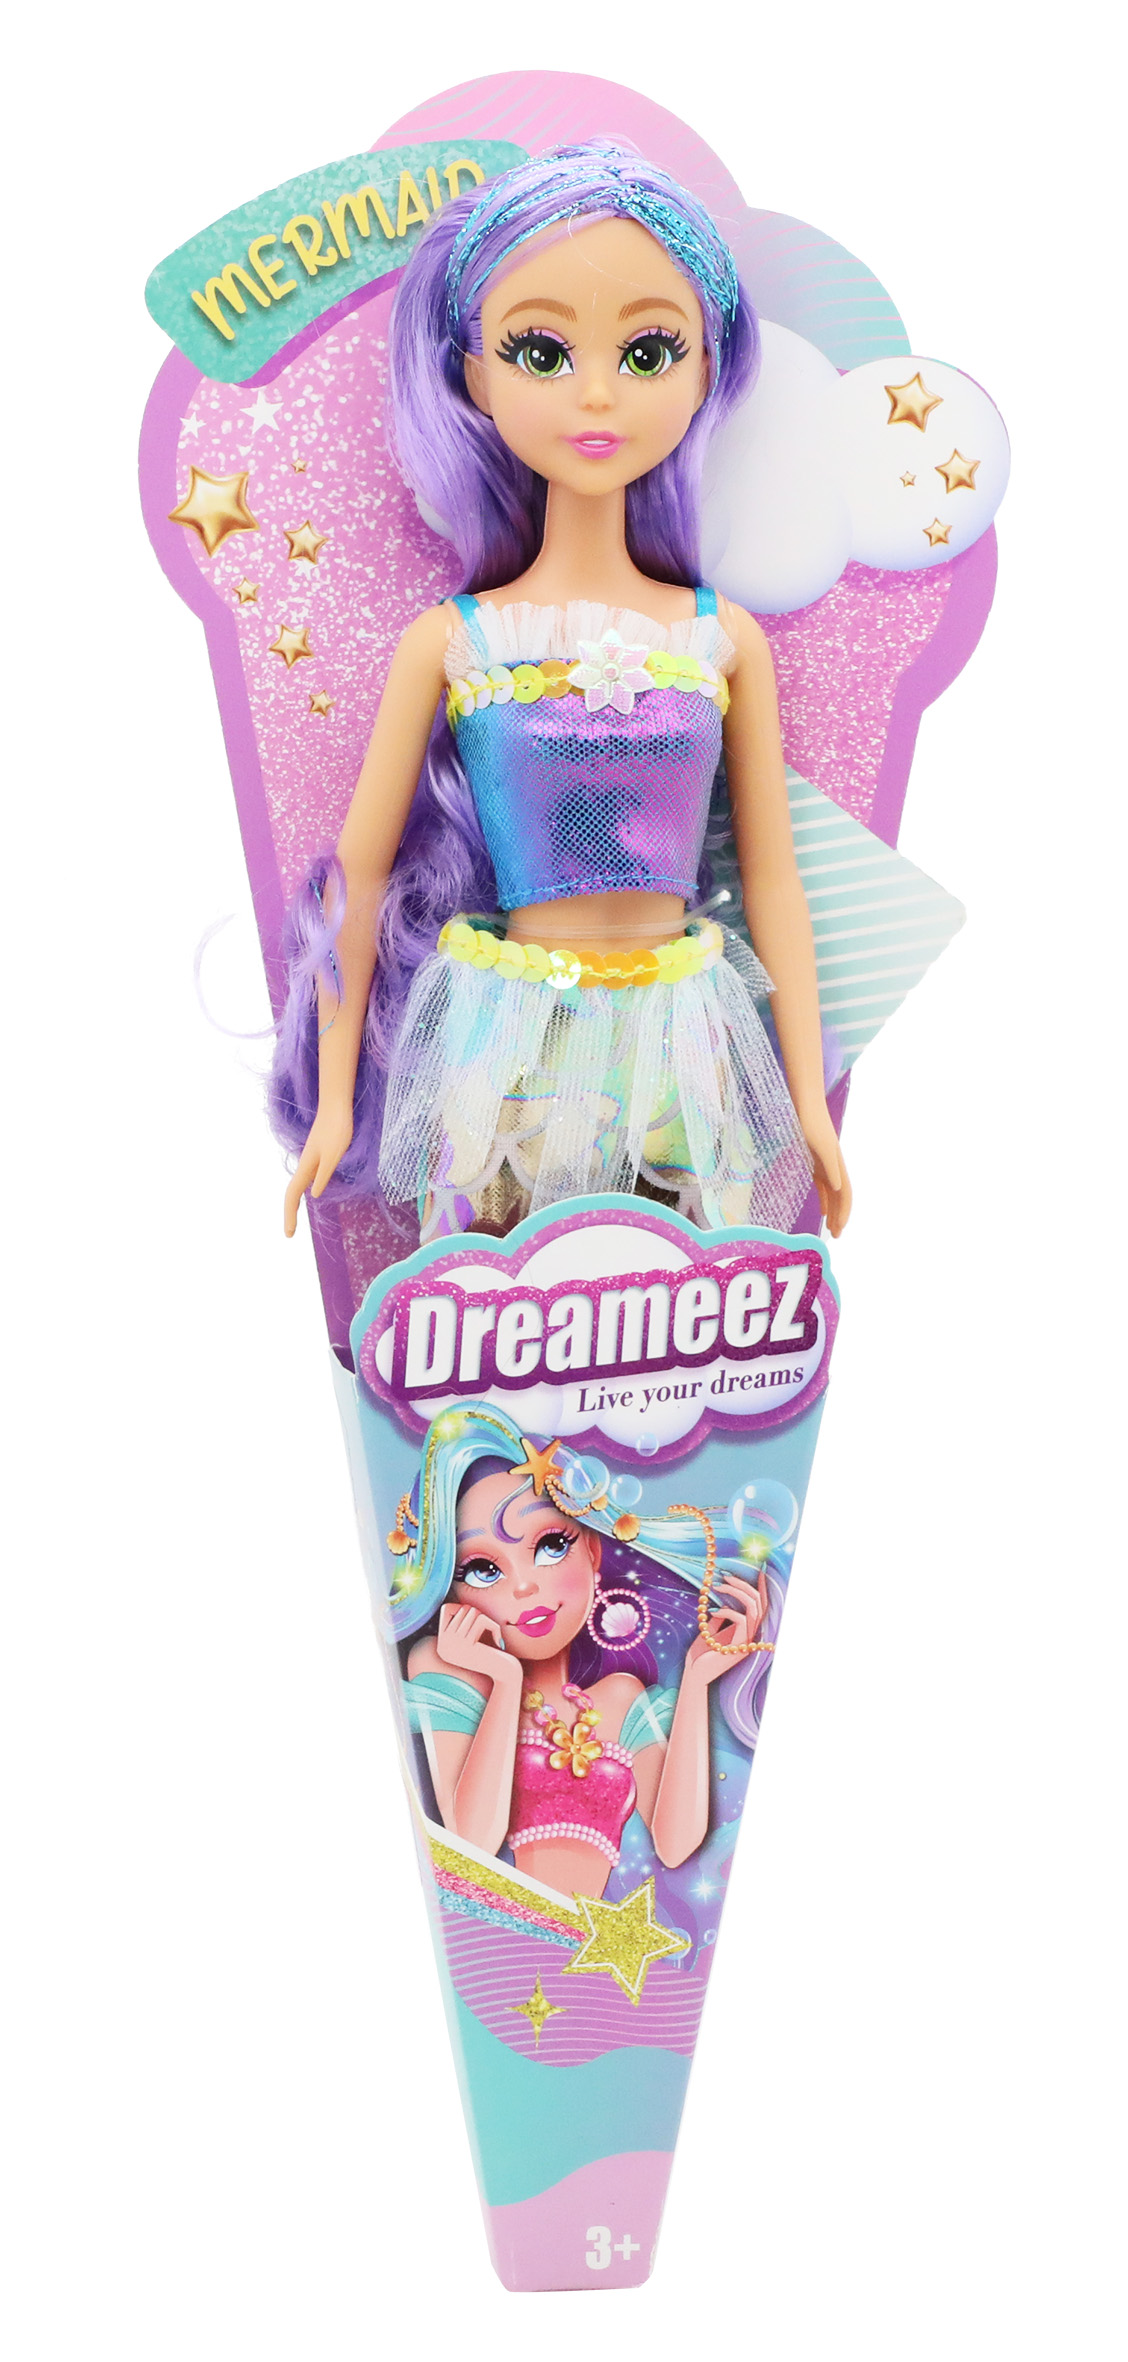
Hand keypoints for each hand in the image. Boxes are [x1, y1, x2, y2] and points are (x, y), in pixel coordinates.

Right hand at [283, 1102, 353, 1235]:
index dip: (290, 1215)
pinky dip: (304, 1189)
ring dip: (295, 1202)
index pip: (293, 1195)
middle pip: (292, 1192)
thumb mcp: (334, 1155)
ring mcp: (310, 1158)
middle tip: (290, 1233)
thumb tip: (315, 1194)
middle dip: (290, 1213)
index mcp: (307, 1166)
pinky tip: (312, 1191)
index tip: (289, 1234)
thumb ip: (324, 1175)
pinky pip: (306, 1177)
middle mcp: (305, 1164)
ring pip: (298, 1184)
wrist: (336, 1105)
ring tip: (295, 1217)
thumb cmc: (337, 1129)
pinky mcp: (317, 1152)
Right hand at [434, 1604, 517, 1684]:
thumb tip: (461, 1607)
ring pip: (472, 1611)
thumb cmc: (490, 1655)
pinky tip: (498, 1641)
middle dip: (478, 1614)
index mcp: (442, 1645)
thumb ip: (461, 1625)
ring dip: (486, 1619)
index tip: (475, 1624)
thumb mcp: (470, 1642)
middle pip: (462, 1609)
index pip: (446, 1609)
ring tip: (492, 1634)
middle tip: (487, 1630)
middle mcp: (443, 1645)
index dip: (462, 1609)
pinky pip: (481, 1620)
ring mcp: (453, 1644)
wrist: (502, 1675)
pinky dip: (493, 1626)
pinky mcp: (467, 1644)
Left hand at [685, 1570, 769, 1682]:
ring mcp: (747, 1642)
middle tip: (725, 1576)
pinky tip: (713, 1611)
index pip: (761, 1606)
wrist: (694, 1675)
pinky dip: (728, 1610)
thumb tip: (723, 1605)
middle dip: (743, 1585)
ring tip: (718, 1586)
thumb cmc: (701, 1655)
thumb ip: (721, 1620)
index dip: (763, 1589)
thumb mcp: (711, 1632)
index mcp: (747, 1632)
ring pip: (753, 1608)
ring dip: (736, 1592)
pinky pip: (742, 1620)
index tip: (761, 1571)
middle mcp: (751, 1636)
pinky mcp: (739, 1646)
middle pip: (759, 1603)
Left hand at [798, 1099, 851, 1237]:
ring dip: (833, 1211)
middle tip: (836, 1236)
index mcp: (838, 1165)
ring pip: (832, 1194)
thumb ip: (830, 1168)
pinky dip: (823, 1199)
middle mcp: (834, 1168)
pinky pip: (822, 1186)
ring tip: (831, 1228)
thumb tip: (838, 1189)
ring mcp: (824, 1166)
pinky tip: (821, 1210)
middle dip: (840, 1216)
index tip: (839, 1229)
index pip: (845, 1194)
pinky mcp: (814, 1162)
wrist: (804, 1106)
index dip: (844, 1212)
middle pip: (840, 1197)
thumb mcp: (821, 1147)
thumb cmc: (812, 1123)